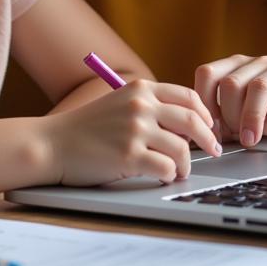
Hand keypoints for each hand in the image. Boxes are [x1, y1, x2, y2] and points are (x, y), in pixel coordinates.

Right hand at [46, 80, 219, 185]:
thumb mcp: (119, 104)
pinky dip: (169, 175)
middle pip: (192, 121)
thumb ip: (149, 107)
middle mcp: (140, 105)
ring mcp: (135, 130)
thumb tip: (187, 125)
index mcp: (140, 89)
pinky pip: (166, 168)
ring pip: (182, 149)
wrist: (53, 144)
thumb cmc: (85, 129)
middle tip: (214, 151)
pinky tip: (162, 176)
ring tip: (179, 171)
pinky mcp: (129, 155)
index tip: (211, 128)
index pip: (188, 96)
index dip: (205, 114)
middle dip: (209, 139)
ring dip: (185, 164)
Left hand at [194, 42, 266, 146]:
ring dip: (252, 116)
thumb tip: (216, 138)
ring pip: (260, 86)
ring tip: (252, 140)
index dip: (204, 103)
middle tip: (236, 139)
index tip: (210, 131)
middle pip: (231, 84)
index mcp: (241, 66)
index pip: (208, 75)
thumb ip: (239, 114)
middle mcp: (260, 64)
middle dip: (228, 115)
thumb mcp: (260, 100)